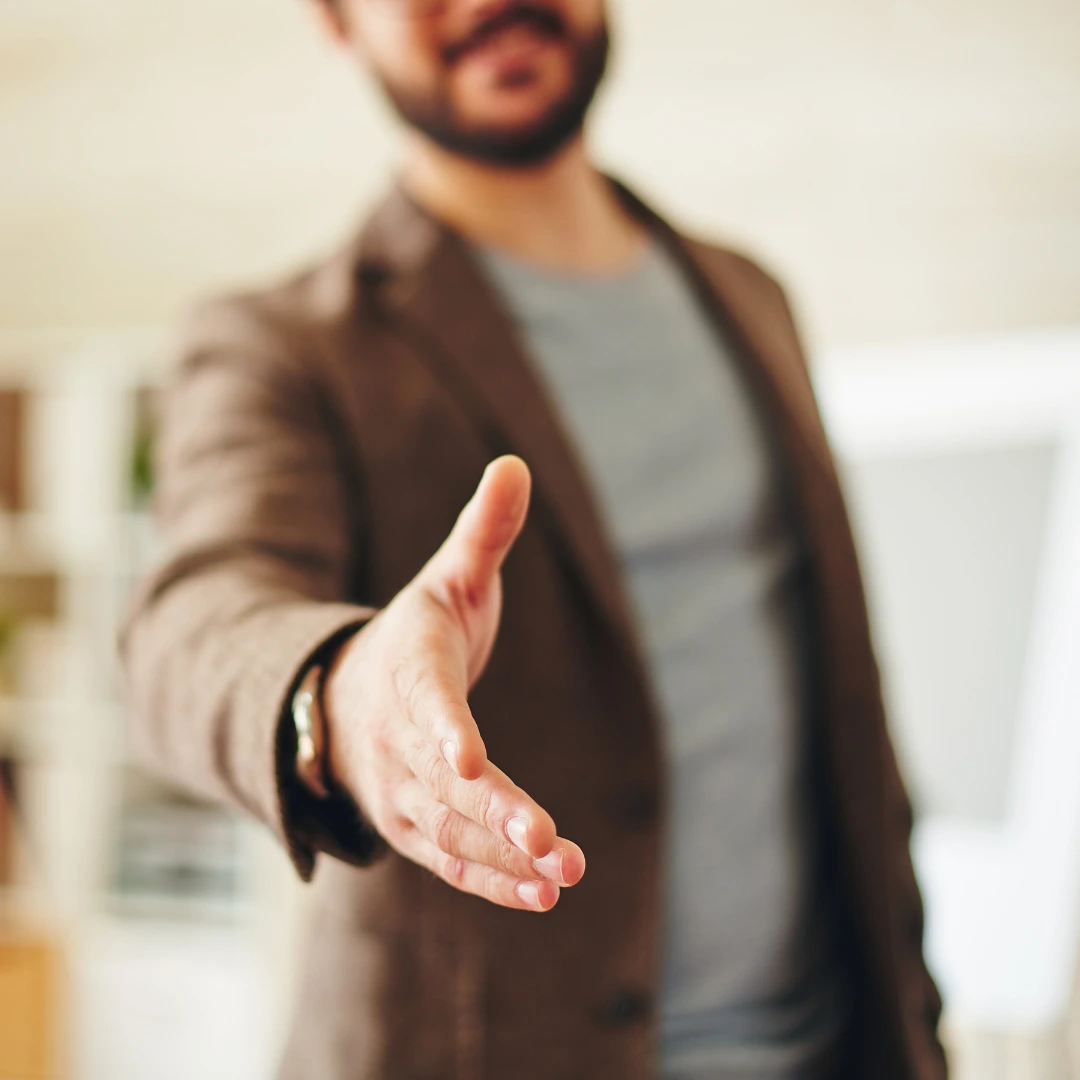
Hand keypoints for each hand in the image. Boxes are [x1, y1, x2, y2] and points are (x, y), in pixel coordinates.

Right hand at [323, 455, 584, 911]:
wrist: (346, 701)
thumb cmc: (413, 635)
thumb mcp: (447, 577)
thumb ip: (482, 531)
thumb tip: (514, 462)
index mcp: (408, 671)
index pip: (426, 702)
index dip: (447, 730)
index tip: (470, 759)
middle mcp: (399, 740)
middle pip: (444, 783)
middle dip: (495, 813)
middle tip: (548, 841)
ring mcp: (403, 791)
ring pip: (451, 830)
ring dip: (504, 855)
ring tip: (563, 873)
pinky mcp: (418, 827)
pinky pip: (453, 860)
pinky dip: (493, 879)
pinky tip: (543, 894)